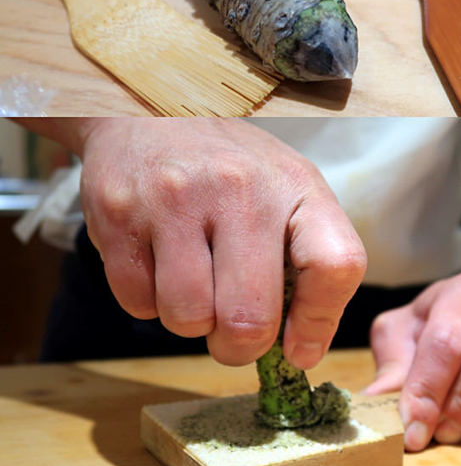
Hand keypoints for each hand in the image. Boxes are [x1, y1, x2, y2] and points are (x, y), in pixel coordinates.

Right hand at [78, 118, 365, 367]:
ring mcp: (175, 200)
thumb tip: (300, 352)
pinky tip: (158, 261)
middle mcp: (239, 189)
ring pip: (188, 320)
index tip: (298, 347)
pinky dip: (148, 302)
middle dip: (239, 344)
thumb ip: (306, 261)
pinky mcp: (119, 216)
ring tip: (193, 281)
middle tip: (231, 327)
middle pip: (250, 320)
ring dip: (190, 321)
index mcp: (295, 185)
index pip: (335, 266)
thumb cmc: (231, 166)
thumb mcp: (286, 191)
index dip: (320, 323)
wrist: (150, 113)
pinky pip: (138, 305)